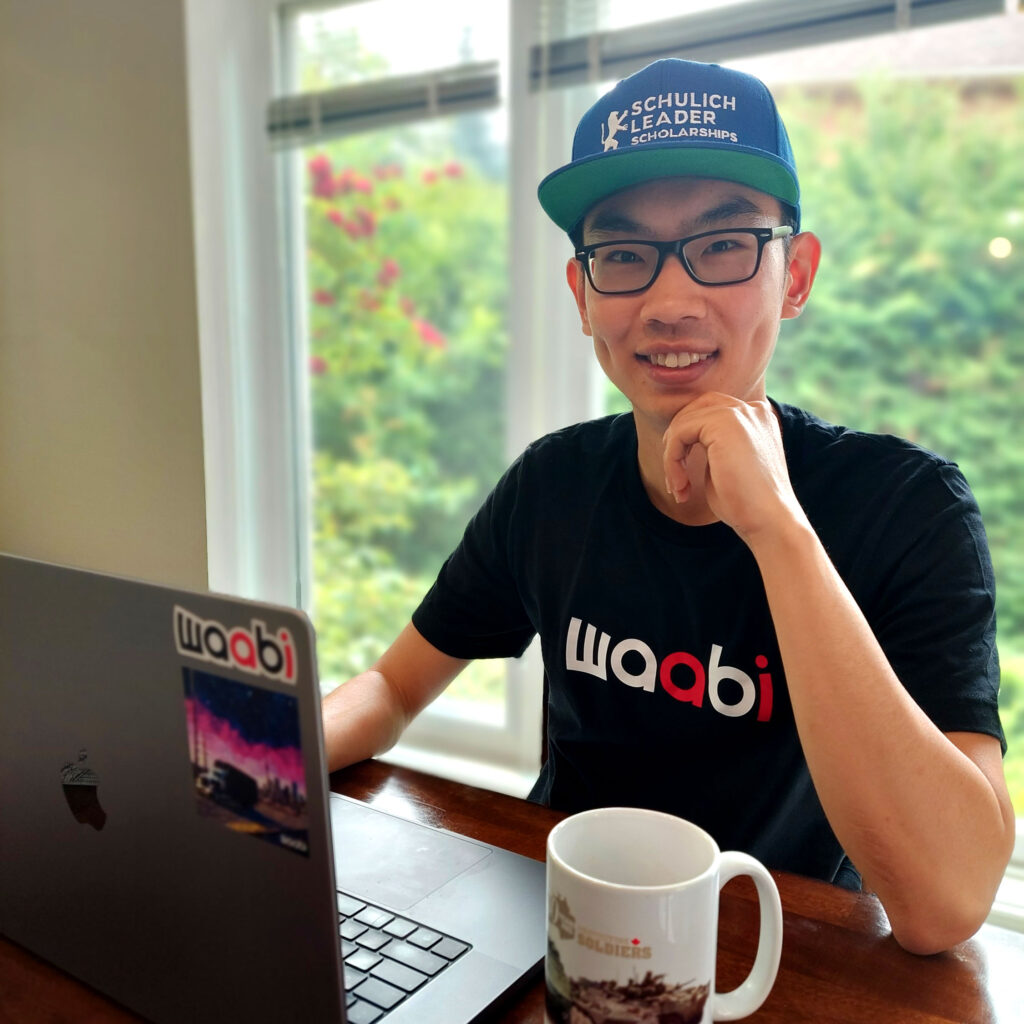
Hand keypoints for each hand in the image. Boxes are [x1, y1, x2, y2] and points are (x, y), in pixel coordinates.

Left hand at [662, 393, 804, 542]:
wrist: (769, 521)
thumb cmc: (746, 504)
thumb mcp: (726, 465)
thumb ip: (711, 446)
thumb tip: (679, 439)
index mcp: (757, 419)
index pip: (709, 411)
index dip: (687, 440)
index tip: (681, 476)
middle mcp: (752, 410)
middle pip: (694, 409)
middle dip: (676, 442)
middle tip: (674, 479)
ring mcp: (741, 413)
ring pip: (683, 422)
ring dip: (672, 458)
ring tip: (678, 488)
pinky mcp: (726, 422)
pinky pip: (680, 433)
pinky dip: (672, 461)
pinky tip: (681, 487)